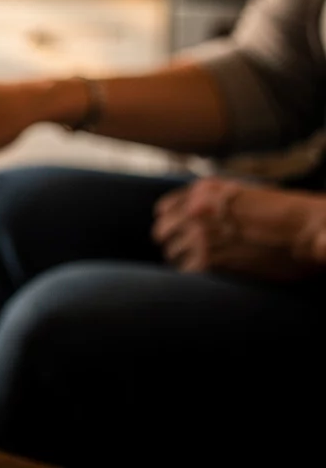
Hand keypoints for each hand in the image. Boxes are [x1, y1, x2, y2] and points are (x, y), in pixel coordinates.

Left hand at [152, 177, 325, 280]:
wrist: (307, 228)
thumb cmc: (286, 214)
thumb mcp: (243, 195)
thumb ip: (213, 202)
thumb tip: (190, 214)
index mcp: (202, 190)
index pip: (164, 210)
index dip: (171, 224)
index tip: (179, 234)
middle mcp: (194, 209)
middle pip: (163, 232)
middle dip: (175, 244)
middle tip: (189, 255)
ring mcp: (199, 234)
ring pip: (172, 254)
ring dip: (184, 261)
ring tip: (204, 268)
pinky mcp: (209, 259)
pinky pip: (186, 272)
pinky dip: (195, 277)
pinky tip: (211, 277)